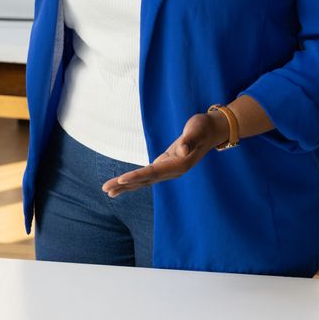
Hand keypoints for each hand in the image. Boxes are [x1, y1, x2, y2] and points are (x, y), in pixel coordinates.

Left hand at [102, 111, 230, 197]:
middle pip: (145, 180)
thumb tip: (183, 150)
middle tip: (105, 190)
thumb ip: (190, 140)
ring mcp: (168, 169)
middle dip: (125, 185)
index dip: (137, 176)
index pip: (153, 172)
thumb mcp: (197, 129)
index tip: (121, 179)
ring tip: (108, 191)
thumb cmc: (203, 127)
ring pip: (144, 180)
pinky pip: (147, 176)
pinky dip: (134, 180)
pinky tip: (124, 183)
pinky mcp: (165, 165)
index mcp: (179, 164)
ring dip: (126, 185)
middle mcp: (172, 171)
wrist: (212, 131)